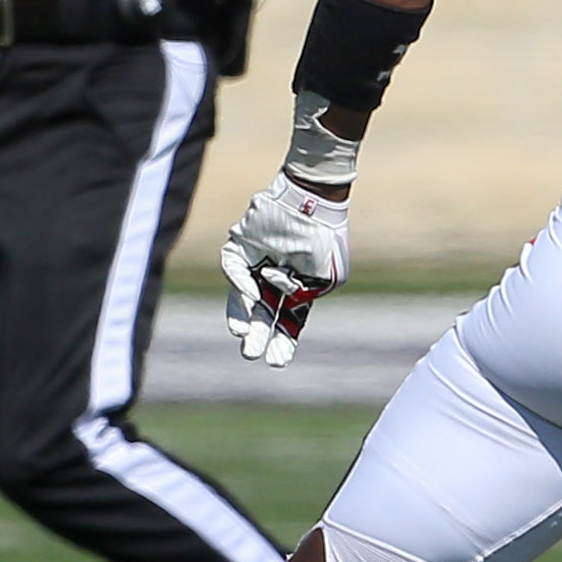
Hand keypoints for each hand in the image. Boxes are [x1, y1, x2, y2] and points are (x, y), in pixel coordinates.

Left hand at [221, 173, 350, 365]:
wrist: (312, 199)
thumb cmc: (324, 236)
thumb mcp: (327, 275)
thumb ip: (305, 293)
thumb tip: (283, 304)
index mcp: (298, 287)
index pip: (288, 320)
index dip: (282, 340)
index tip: (277, 362)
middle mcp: (273, 279)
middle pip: (263, 313)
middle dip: (258, 334)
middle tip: (251, 355)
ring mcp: (255, 264)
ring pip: (242, 296)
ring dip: (241, 315)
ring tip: (241, 335)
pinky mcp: (239, 247)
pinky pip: (234, 269)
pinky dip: (240, 283)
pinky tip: (251, 295)